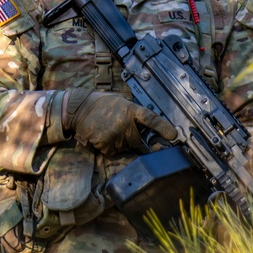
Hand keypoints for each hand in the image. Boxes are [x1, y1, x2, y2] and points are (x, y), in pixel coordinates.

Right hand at [62, 88, 177, 154]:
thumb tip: (146, 125)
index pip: (151, 118)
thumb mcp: (119, 101)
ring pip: (124, 147)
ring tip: (107, 129)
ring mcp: (115, 134)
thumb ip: (132, 112)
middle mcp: (125, 122)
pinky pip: (112, 151)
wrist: (78, 108)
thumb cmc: (99, 103)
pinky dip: (108, 146)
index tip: (174, 136)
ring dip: (118, 142)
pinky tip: (101, 134)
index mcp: (130, 109)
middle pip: (137, 140)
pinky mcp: (106, 143)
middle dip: (131, 138)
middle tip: (116, 127)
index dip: (163, 128)